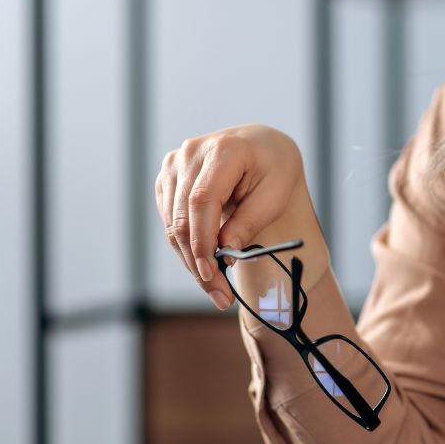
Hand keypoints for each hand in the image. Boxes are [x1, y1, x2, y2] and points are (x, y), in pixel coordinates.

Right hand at [155, 124, 307, 305]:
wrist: (261, 147)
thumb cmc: (274, 168)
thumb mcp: (276, 194)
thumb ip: (250, 221)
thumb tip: (225, 253)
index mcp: (224, 150)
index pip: (202, 200)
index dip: (203, 240)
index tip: (213, 274)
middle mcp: (192, 153)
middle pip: (183, 217)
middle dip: (198, 262)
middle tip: (220, 296)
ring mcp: (175, 165)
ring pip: (173, 225)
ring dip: (191, 261)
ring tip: (217, 289)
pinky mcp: (168, 180)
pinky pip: (171, 221)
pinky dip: (187, 247)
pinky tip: (206, 264)